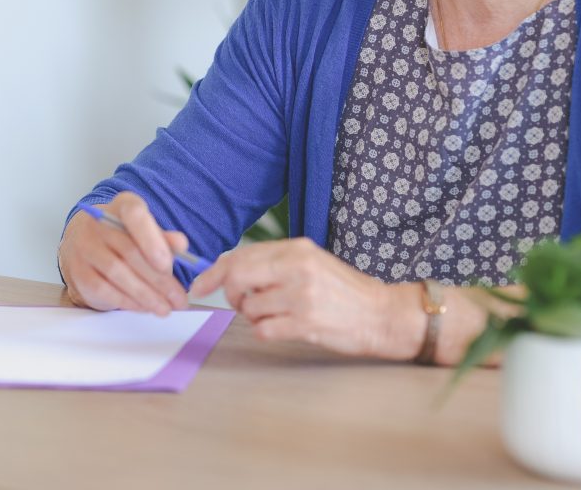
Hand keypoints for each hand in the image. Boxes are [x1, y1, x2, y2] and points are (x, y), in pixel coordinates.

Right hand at [59, 192, 191, 315]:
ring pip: (118, 273)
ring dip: (145, 295)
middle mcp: (98, 222)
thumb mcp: (147, 232)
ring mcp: (85, 246)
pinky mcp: (78, 271)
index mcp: (122, 205)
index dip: (152, 240)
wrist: (85, 243)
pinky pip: (104, 289)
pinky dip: (127, 302)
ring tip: (165, 308)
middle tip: (177, 298)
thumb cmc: (124, 237)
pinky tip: (144, 307)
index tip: (167, 265)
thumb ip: (164, 238)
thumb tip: (181, 245)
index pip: (135, 214)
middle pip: (130, 252)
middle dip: (158, 280)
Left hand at [189, 238, 424, 358]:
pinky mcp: (305, 323)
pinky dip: (267, 331)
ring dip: (255, 316)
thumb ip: (275, 262)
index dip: (213, 272)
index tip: (198, 285)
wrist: (381, 314)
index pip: (240, 256)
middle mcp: (297, 268)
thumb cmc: (343, 291)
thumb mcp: (311, 262)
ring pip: (249, 307)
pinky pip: (263, 329)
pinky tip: (285, 327)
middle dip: (230, 295)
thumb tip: (230, 269)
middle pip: (237, 278)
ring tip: (278, 314)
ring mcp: (301, 296)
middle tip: (241, 303)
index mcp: (297, 249)